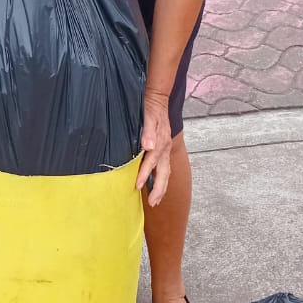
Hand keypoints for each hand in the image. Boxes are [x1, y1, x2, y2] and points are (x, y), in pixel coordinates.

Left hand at [136, 90, 172, 206]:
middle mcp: (165, 148)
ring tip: (155, 200)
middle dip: (159, 189)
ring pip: (165, 173)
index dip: (144, 174)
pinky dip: (160, 179)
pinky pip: (163, 168)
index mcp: (160, 143)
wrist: (157, 99)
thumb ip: (147, 131)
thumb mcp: (148, 116)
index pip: (152, 162)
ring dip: (161, 187)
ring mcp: (165, 150)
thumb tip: (148, 146)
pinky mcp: (163, 149)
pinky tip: (154, 185)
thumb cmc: (151, 108)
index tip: (136, 185)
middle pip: (164, 173)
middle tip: (152, 203)